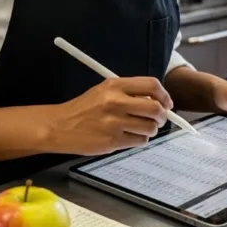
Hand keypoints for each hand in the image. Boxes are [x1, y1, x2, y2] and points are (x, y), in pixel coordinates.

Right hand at [46, 77, 171, 154]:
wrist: (59, 126)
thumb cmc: (83, 109)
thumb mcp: (104, 91)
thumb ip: (129, 93)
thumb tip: (157, 101)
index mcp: (114, 85)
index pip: (151, 85)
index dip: (164, 96)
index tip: (167, 103)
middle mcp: (115, 102)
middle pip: (155, 108)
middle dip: (162, 116)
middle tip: (159, 119)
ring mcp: (114, 122)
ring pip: (150, 127)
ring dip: (150, 130)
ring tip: (139, 128)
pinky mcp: (112, 141)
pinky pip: (140, 141)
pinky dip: (139, 140)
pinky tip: (129, 136)